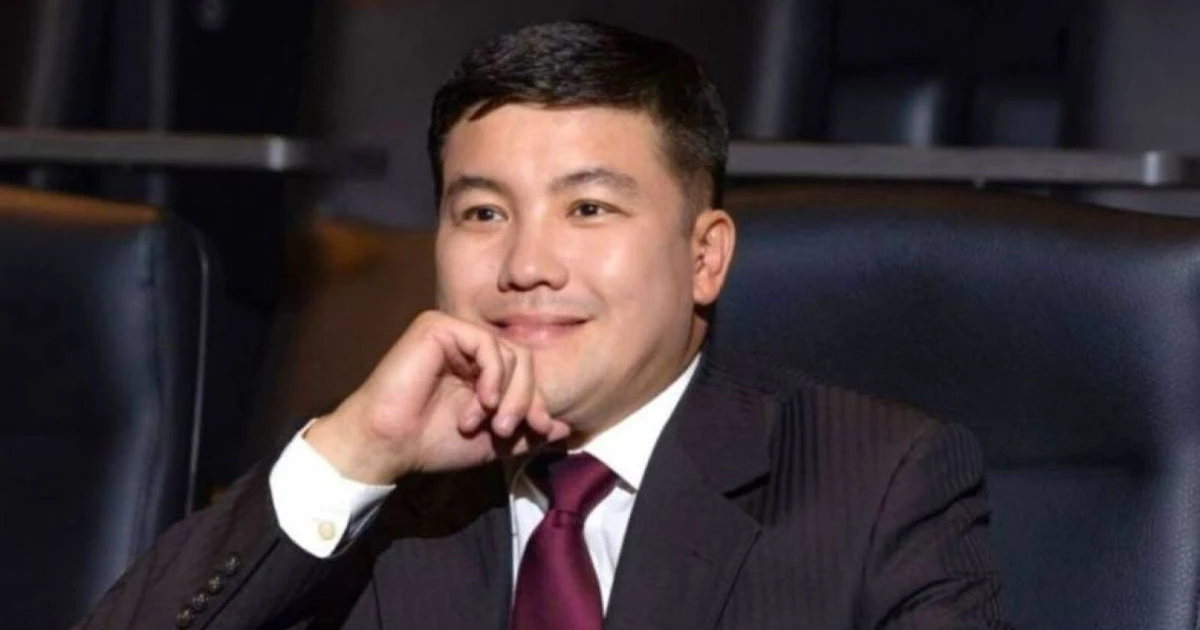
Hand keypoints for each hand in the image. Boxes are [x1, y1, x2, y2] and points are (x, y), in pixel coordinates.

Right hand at [304, 311, 570, 483]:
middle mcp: (468, 346)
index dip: (536, 401)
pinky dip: (493, 375)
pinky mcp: (438, 327)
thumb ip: (528, 432)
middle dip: (525, 398)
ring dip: (508, 393)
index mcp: (480, 368)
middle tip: (510, 429)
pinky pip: (487, 343)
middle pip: (524, 360)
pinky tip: (481, 402)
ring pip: (511, 351)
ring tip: (487, 421)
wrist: (389, 445)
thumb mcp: (493, 442)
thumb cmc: (432, 443)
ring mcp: (453, 333)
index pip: (526, 374)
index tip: (538, 431)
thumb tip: (565, 428)